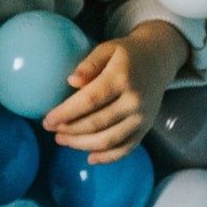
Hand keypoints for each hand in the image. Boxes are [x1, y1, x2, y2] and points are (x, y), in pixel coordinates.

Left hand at [42, 20, 187, 162]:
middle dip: (70, 130)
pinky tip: (90, 158)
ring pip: (109, 140)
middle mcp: (134, 101)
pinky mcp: (145, 128)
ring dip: (82, 145)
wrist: (159, 60)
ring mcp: (141, 118)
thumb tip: (71, 81)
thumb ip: (89, 64)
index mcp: (121, 78)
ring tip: (62, 140)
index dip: (66, 113)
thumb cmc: (127, 54)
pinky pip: (126, 148)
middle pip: (97, 123)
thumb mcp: (108, 49)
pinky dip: (108, 157)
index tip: (47, 120)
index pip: (90, 100)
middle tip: (51, 130)